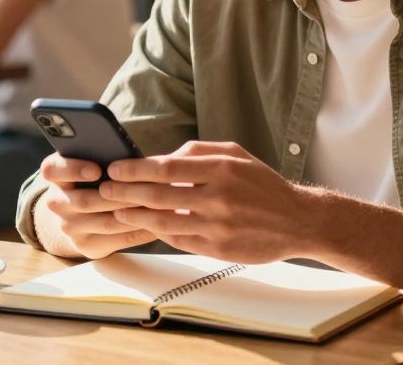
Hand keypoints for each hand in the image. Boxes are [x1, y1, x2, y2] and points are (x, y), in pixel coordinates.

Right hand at [33, 153, 156, 258]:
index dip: (73, 169)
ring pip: (105, 223)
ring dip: (133, 215)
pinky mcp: (85, 245)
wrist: (76, 215)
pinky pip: (116, 240)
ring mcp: (69, 226)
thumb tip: (146, 154)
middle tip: (145, 189)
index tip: (96, 170)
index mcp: (55, 175)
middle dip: (118, 196)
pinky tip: (157, 224)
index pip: (53, 169)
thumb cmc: (93, 179)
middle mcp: (56, 202)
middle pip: (84, 201)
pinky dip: (139, 232)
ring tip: (157, 206)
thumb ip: (108, 155)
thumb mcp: (90, 162)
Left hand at [99, 141, 316, 263]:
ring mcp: (218, 226)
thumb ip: (197, 153)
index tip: (115, 169)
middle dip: (125, 192)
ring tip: (115, 209)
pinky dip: (158, 232)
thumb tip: (160, 158)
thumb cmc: (262, 184)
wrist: (298, 220)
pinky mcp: (218, 249)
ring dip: (135, 215)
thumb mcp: (236, 155)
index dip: (135, 169)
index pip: (167, 168)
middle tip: (104, 189)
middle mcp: (219, 197)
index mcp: (222, 169)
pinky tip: (143, 225)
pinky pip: (179, 240)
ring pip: (164, 221)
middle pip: (159, 195)